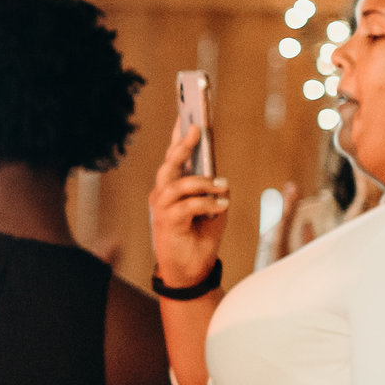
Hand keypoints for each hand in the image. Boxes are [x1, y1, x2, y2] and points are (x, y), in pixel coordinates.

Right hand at [149, 118, 229, 289]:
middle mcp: (162, 195)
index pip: (174, 157)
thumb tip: (219, 179)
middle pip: (170, 164)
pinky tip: (220, 205)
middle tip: (197, 129)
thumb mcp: (213, 210)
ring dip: (203, 182)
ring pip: (178, 183)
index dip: (178, 135)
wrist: (189, 271)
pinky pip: (188, 205)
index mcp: (172, 189)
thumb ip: (213, 193)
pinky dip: (207, 203)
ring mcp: (162, 208)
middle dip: (183, 145)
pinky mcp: (167, 222)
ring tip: (222, 186)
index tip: (186, 113)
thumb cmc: (199, 238)